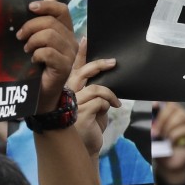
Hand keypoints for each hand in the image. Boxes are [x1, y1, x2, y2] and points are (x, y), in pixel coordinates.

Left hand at [17, 0, 78, 113]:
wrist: (41, 94)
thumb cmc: (36, 67)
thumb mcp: (35, 42)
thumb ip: (35, 27)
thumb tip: (23, 9)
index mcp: (65, 32)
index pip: (62, 10)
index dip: (46, 5)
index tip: (29, 7)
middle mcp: (71, 41)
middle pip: (51, 22)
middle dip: (30, 26)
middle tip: (20, 37)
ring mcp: (70, 55)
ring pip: (50, 35)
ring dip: (32, 41)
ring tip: (27, 50)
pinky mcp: (64, 67)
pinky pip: (48, 52)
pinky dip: (36, 54)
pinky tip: (33, 60)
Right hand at [68, 38, 119, 157]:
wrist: (87, 145)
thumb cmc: (91, 123)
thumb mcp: (94, 103)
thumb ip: (96, 89)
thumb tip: (108, 70)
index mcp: (71, 88)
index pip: (74, 67)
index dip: (80, 53)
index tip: (85, 39)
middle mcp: (68, 94)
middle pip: (83, 73)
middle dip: (99, 65)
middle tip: (113, 62)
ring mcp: (73, 104)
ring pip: (96, 88)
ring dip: (110, 94)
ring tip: (115, 103)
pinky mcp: (81, 114)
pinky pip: (100, 101)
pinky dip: (108, 105)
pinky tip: (110, 111)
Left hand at [152, 101, 184, 179]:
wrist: (170, 166)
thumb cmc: (161, 150)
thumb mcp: (153, 136)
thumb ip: (151, 126)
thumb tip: (148, 119)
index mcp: (171, 115)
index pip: (167, 102)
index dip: (160, 102)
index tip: (152, 106)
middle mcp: (182, 116)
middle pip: (173, 106)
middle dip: (162, 118)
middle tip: (154, 132)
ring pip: (180, 115)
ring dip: (168, 126)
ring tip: (163, 137)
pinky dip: (175, 135)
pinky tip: (171, 142)